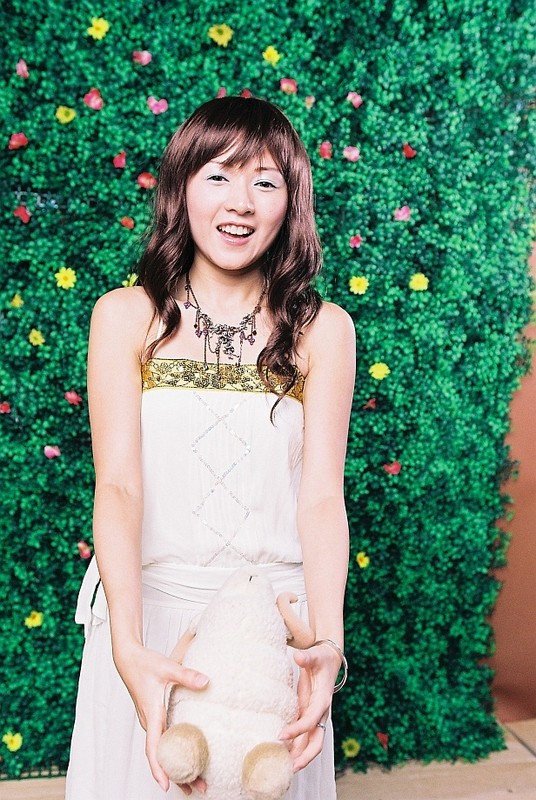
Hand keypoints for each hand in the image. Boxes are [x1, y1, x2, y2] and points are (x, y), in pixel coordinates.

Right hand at [112, 641, 208, 792]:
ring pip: (162, 750)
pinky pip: (162, 740)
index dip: (158, 768)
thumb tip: (206, 682)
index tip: (166, 785)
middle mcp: (150, 722)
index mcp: (151, 714)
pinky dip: (174, 753)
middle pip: (161, 756)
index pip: (153, 748)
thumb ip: (186, 675)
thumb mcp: (167, 668)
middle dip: (177, 775)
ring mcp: (151, 721)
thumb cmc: (144, 664)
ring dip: (176, 766)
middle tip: (198, 789)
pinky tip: (187, 757)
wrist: (128, 659)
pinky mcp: (153, 717)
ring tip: (195, 781)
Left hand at [279, 643, 340, 771]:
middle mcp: (321, 713)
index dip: (298, 730)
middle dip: (305, 756)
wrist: (329, 661)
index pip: (311, 720)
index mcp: (323, 700)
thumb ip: (307, 657)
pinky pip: (304, 735)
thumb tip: (298, 656)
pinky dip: (296, 746)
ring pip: (310, 742)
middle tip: (290, 768)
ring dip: (300, 755)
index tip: (281, 736)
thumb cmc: (321, 659)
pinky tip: (284, 753)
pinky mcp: (308, 715)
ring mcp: (315, 716)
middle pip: (317, 741)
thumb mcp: (315, 656)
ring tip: (284, 768)